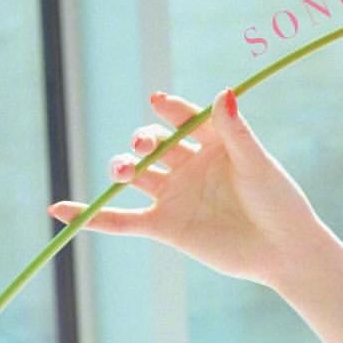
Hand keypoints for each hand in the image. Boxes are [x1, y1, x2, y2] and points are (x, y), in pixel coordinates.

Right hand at [45, 88, 321, 288]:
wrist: (283, 251)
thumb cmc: (279, 202)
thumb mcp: (257, 164)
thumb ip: (236, 132)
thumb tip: (224, 92)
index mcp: (213, 143)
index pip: (184, 118)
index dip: (170, 110)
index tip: (159, 102)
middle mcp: (188, 165)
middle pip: (153, 144)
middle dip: (144, 141)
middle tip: (145, 146)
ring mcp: (174, 195)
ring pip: (135, 175)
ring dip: (123, 167)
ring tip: (124, 170)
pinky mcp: (165, 226)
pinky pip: (121, 220)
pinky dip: (91, 216)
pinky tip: (59, 209)